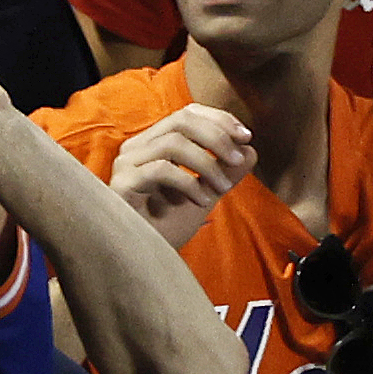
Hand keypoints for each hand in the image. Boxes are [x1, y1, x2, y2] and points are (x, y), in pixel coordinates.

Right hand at [109, 104, 255, 249]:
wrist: (145, 260)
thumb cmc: (167, 228)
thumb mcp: (205, 195)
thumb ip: (225, 172)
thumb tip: (250, 151)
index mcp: (152, 144)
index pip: (186, 114)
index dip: (218, 119)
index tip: (246, 137)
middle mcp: (135, 148)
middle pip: (181, 120)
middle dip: (217, 137)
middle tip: (238, 159)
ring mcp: (125, 165)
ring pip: (173, 143)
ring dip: (207, 164)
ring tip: (222, 188)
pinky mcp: (122, 184)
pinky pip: (161, 170)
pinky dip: (188, 183)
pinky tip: (201, 202)